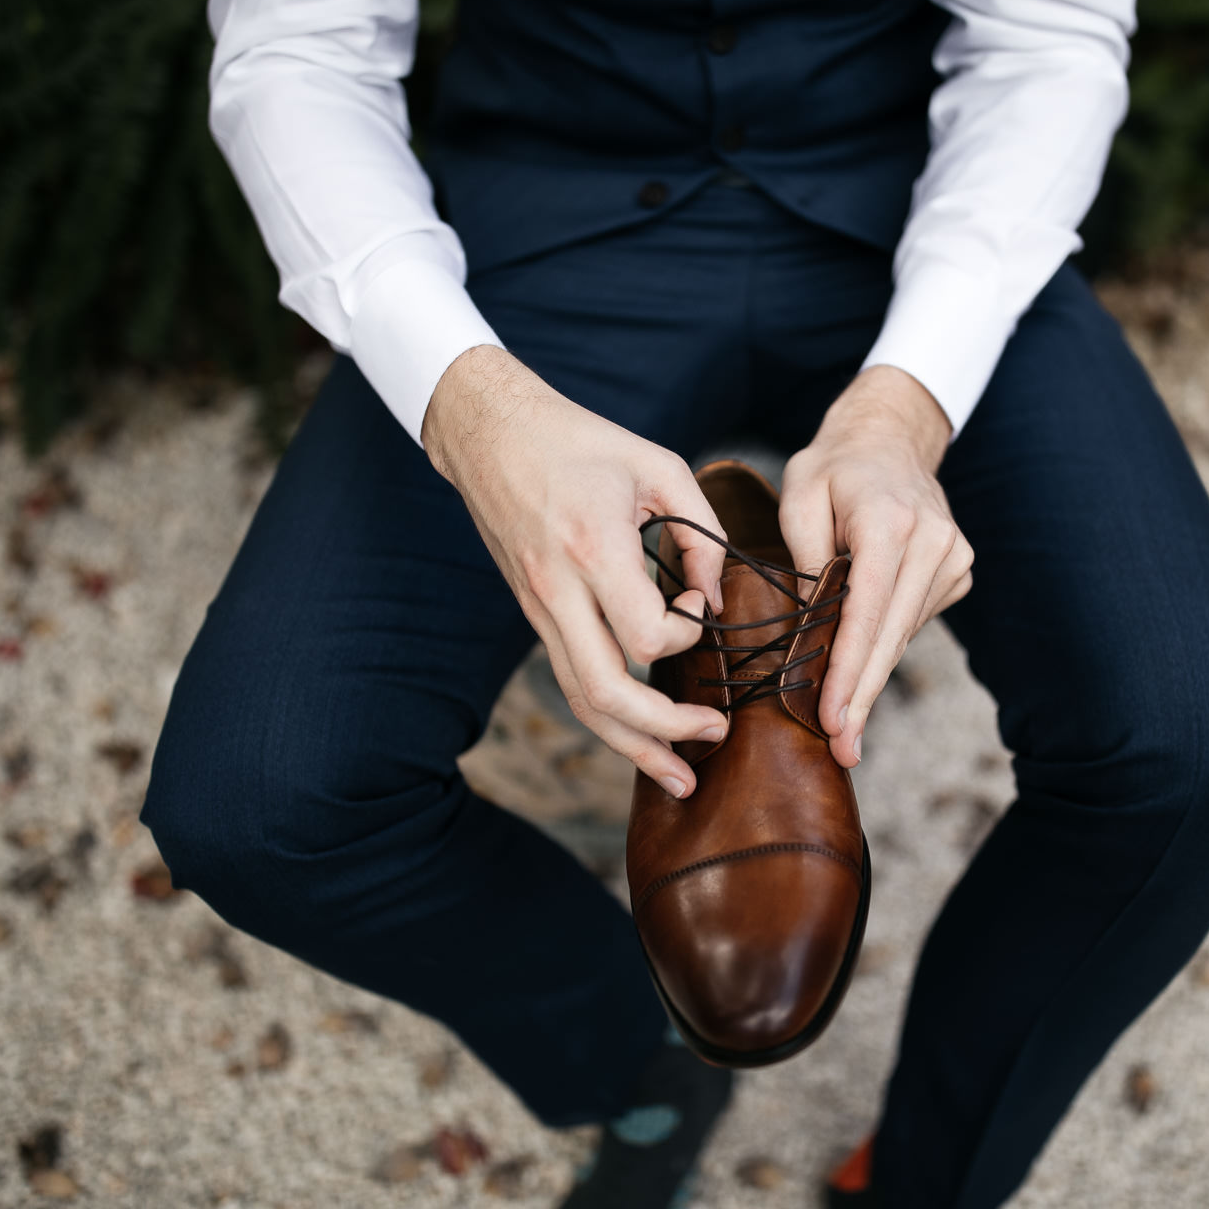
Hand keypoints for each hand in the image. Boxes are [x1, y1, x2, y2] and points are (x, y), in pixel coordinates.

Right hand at [422, 345, 730, 797]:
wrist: (490, 432)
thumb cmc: (580, 441)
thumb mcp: (659, 467)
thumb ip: (702, 534)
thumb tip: (718, 598)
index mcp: (594, 550)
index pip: (648, 636)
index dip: (688, 635)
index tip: (700, 599)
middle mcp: (558, 591)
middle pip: (605, 694)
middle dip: (663, 731)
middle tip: (714, 736)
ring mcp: (538, 608)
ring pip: (580, 701)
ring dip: (632, 746)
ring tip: (678, 776)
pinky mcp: (533, 614)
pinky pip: (570, 679)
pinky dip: (608, 715)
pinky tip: (639, 734)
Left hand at [778, 364, 972, 767]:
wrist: (891, 438)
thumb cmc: (835, 467)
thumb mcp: (800, 495)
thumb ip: (805, 558)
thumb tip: (815, 626)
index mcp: (891, 522)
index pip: (867, 613)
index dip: (848, 672)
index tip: (832, 718)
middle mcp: (934, 542)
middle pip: (891, 637)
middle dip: (861, 697)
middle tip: (843, 750)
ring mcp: (953, 557)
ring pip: (903, 636)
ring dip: (870, 678)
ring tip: (845, 727)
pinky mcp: (958, 571)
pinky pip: (912, 621)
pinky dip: (884, 646)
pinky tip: (859, 669)